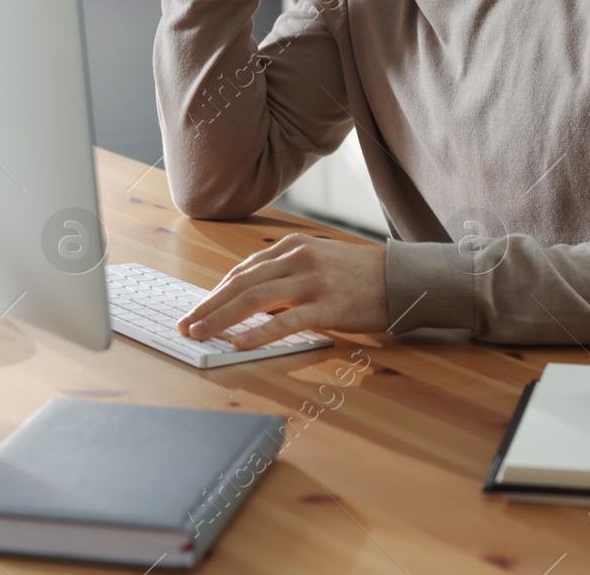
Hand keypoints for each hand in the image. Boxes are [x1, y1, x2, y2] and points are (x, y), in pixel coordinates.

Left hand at [176, 233, 387, 348]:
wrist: (403, 278)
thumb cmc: (358, 275)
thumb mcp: (317, 262)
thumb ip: (285, 275)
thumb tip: (249, 301)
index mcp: (292, 246)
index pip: (243, 271)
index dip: (215, 293)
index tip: (197, 310)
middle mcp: (297, 259)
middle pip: (241, 284)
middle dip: (209, 306)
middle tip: (186, 324)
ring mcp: (312, 281)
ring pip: (255, 300)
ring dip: (221, 319)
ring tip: (200, 334)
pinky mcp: (328, 306)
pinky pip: (286, 321)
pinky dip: (259, 332)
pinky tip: (239, 343)